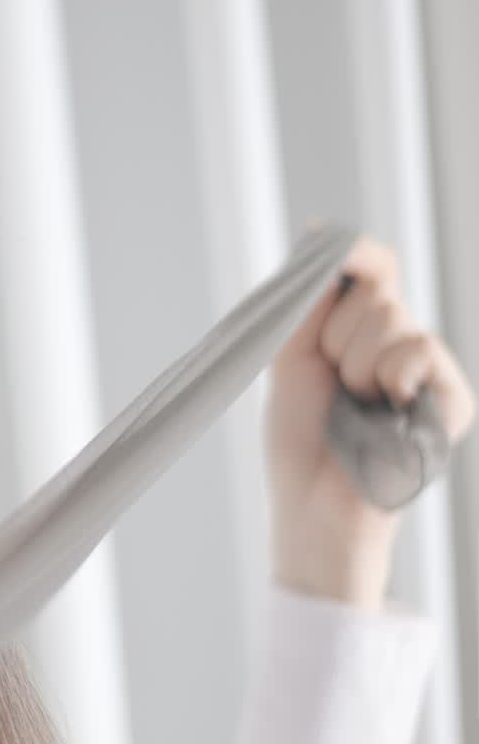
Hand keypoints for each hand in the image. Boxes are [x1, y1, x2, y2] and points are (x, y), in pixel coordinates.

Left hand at [264, 232, 474, 608]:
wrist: (313, 506)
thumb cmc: (301, 441)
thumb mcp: (291, 358)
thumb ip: (309, 302)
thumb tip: (320, 237)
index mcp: (363, 331)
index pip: (374, 268)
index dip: (354, 251)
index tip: (324, 240)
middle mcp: (402, 344)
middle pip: (377, 288)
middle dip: (335, 335)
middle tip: (333, 385)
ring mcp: (430, 372)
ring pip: (392, 318)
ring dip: (354, 365)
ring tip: (353, 407)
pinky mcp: (452, 401)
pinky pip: (421, 350)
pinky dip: (392, 376)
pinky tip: (386, 409)